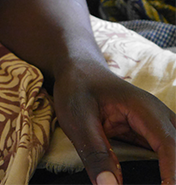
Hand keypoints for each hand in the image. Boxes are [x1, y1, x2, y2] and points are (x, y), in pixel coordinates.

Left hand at [53, 62, 175, 184]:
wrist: (77, 70)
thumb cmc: (77, 89)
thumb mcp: (78, 120)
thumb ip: (95, 153)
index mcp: (145, 110)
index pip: (169, 144)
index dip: (172, 172)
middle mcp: (158, 117)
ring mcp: (157, 125)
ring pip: (175, 150)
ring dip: (171, 170)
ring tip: (160, 184)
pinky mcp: (150, 134)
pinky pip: (166, 153)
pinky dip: (165, 169)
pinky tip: (156, 182)